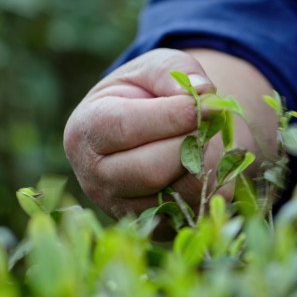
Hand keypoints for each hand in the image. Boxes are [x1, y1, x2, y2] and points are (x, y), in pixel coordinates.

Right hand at [64, 48, 277, 217]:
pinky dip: (210, 188)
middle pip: (150, 170)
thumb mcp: (154, 68)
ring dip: (206, 166)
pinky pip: (192, 213)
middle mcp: (95, 176)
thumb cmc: (146, 93)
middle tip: (209, 123)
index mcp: (86, 129)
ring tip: (206, 141)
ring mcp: (121, 207)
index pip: (125, 128)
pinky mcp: (152, 227)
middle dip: (190, 144)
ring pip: (176, 196)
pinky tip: (205, 164)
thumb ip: (175, 72)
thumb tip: (203, 92)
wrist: (148, 130)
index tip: (208, 104)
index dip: (172, 116)